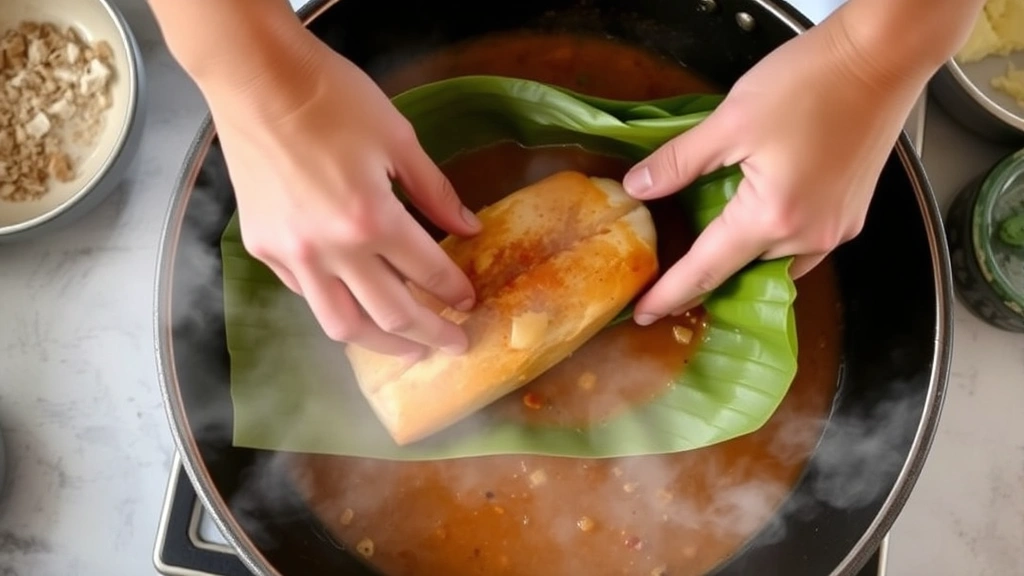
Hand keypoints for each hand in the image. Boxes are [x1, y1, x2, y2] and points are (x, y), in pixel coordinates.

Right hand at [203, 39, 480, 358]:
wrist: (255, 76)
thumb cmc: (331, 97)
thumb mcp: (398, 138)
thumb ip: (436, 192)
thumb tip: (469, 228)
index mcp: (372, 218)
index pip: (428, 273)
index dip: (455, 292)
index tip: (470, 302)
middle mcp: (331, 249)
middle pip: (391, 315)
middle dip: (431, 335)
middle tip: (453, 344)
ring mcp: (292, 254)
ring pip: (342, 324)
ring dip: (381, 344)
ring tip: (408, 349)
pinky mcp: (263, 248)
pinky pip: (305, 295)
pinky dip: (336, 306)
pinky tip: (355, 305)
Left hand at [621, 13, 926, 325]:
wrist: (881, 56)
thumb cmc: (810, 81)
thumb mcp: (730, 121)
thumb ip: (679, 161)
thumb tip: (638, 187)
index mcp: (773, 218)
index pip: (707, 270)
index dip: (670, 293)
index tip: (643, 314)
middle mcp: (809, 237)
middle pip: (743, 272)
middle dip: (706, 275)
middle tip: (666, 276)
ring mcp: (837, 230)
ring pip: (775, 264)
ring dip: (741, 262)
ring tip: (706, 253)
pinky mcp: (852, 216)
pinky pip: (803, 249)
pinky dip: (771, 246)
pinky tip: (752, 228)